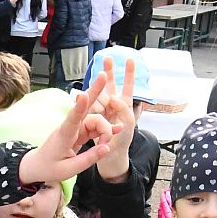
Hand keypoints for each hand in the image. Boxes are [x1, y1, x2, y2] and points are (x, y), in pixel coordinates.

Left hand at [15, 92, 117, 187]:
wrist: (38, 166)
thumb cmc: (50, 168)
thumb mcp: (69, 169)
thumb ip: (89, 158)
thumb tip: (107, 147)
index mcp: (63, 135)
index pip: (72, 119)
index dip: (79, 107)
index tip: (83, 94)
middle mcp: (70, 127)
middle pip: (85, 107)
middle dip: (95, 91)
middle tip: (102, 74)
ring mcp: (76, 127)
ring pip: (96, 120)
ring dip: (106, 130)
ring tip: (107, 144)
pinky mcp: (80, 131)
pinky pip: (96, 128)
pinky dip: (106, 129)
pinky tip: (118, 128)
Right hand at [86, 58, 136, 183]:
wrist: (110, 158)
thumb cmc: (122, 143)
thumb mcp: (128, 124)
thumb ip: (123, 108)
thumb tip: (113, 95)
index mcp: (125, 106)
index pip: (128, 87)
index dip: (129, 73)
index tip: (130, 59)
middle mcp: (113, 107)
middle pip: (111, 86)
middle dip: (110, 72)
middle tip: (107, 59)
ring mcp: (102, 112)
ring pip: (98, 95)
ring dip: (98, 93)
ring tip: (101, 94)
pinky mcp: (92, 118)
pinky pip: (89, 107)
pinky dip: (88, 104)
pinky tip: (86, 103)